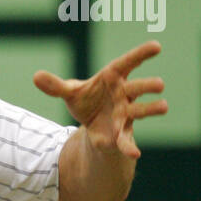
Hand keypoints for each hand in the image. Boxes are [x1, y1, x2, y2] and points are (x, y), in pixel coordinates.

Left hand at [33, 40, 168, 158]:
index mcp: (113, 78)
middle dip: (147, 86)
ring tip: (164, 106)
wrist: (93, 124)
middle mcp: (124, 94)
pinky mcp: (122, 133)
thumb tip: (36, 77)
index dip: (141, 54)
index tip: (157, 46)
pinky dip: (129, 147)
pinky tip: (135, 154)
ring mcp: (126, 114)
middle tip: (159, 84)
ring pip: (140, 111)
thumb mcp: (71, 92)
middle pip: (137, 88)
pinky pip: (126, 140)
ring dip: (150, 109)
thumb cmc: (88, 100)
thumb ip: (55, 86)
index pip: (127, 63)